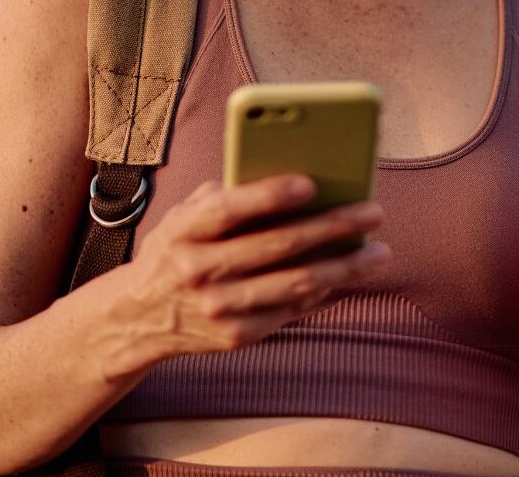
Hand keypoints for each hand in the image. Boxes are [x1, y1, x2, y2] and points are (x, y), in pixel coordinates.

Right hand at [108, 175, 389, 370]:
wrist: (139, 318)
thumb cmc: (176, 250)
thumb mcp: (183, 217)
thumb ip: (224, 198)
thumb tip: (290, 185)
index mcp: (184, 231)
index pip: (229, 209)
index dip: (270, 195)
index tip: (313, 182)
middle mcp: (198, 271)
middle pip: (278, 246)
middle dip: (333, 227)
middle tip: (374, 212)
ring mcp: (218, 308)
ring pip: (296, 284)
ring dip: (345, 267)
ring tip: (379, 252)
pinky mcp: (236, 337)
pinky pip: (291, 311)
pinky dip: (323, 292)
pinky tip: (346, 275)